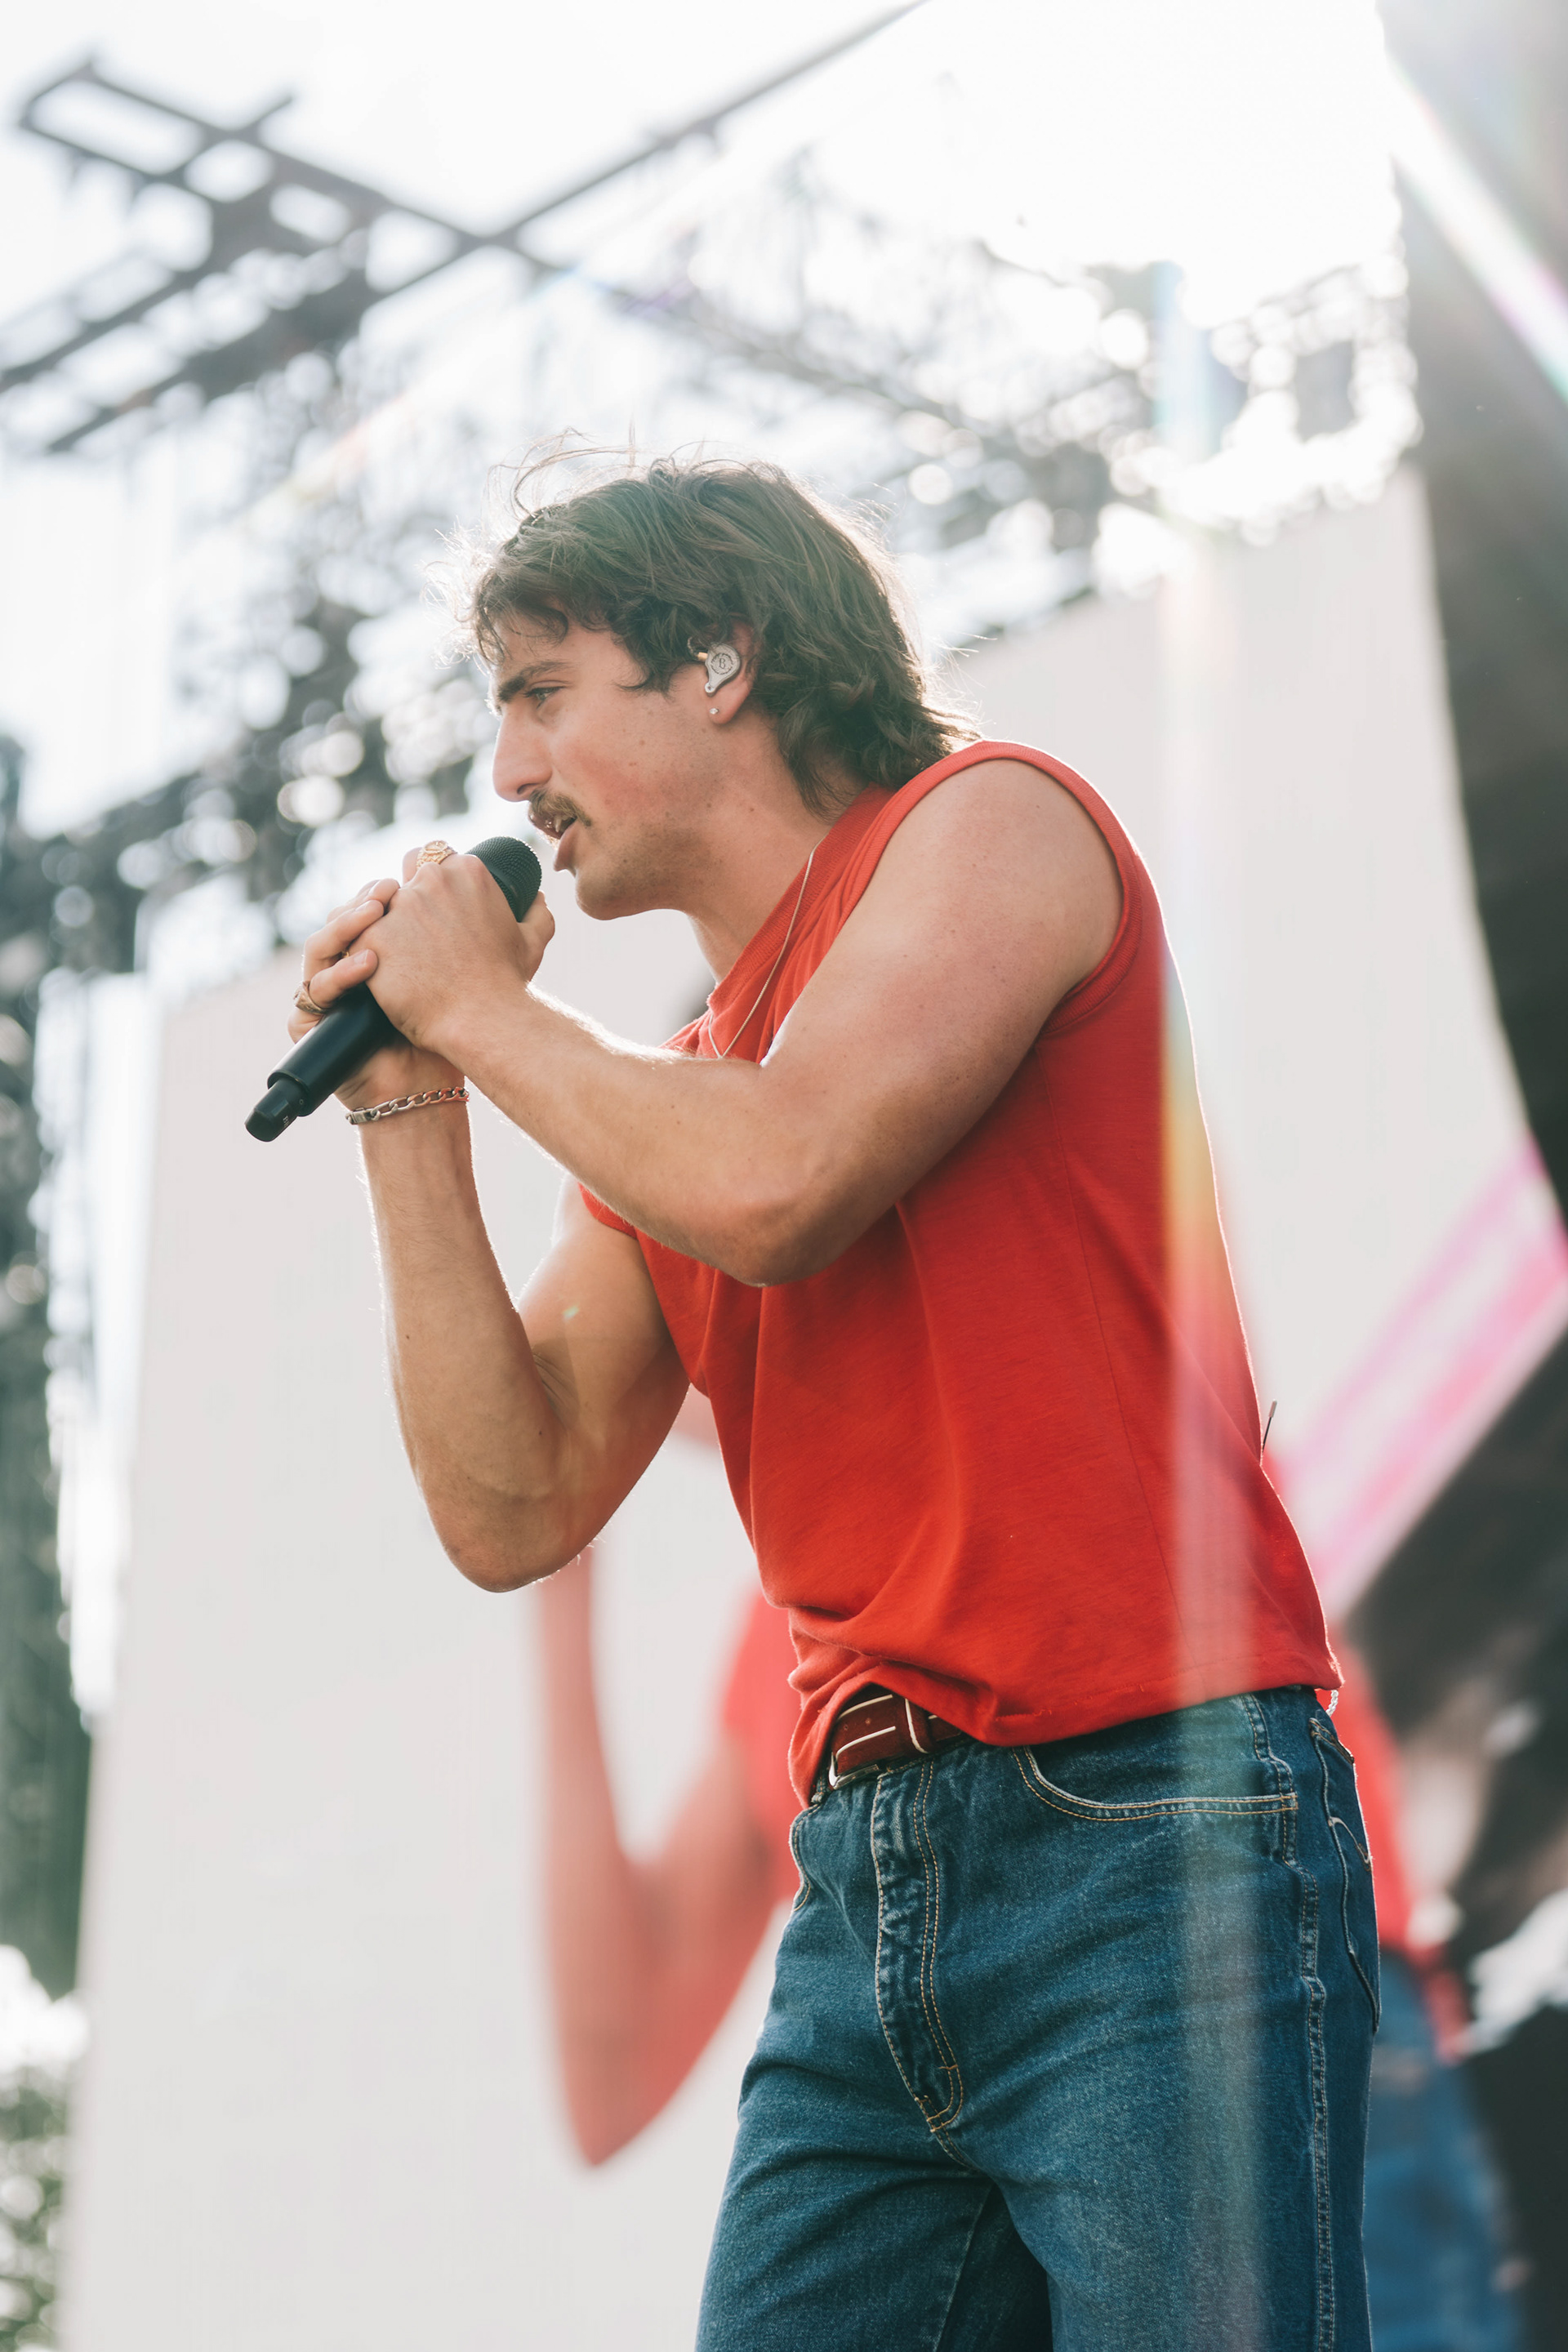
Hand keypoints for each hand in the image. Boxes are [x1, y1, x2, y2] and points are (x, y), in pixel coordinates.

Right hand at [290, 875, 458, 1110]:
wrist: (423, 1089)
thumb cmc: (438, 1035)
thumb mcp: (445, 976)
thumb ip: (446, 936)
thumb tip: (466, 882)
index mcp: (367, 955)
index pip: (361, 911)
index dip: (377, 894)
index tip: (404, 879)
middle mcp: (339, 971)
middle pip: (336, 923)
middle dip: (361, 904)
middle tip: (389, 891)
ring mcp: (320, 996)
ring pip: (318, 949)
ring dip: (345, 927)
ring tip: (376, 916)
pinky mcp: (306, 1024)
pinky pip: (313, 993)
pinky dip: (339, 977)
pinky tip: (367, 964)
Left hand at [334, 844, 554, 1060]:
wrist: (483, 1021)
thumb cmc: (508, 984)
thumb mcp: (532, 941)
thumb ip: (537, 912)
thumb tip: (536, 895)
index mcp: (467, 871)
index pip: (432, 856)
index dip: (425, 880)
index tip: (430, 907)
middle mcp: (431, 880)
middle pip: (399, 879)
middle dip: (402, 903)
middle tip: (412, 938)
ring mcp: (399, 907)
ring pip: (375, 910)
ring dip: (381, 928)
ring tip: (396, 960)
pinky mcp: (372, 937)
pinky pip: (358, 939)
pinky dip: (365, 956)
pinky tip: (377, 974)